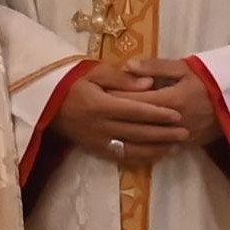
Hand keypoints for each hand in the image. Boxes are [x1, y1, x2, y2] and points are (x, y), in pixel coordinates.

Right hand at [48, 57, 221, 162]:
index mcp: (101, 105)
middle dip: (163, 133)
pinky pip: (120, 156)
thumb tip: (149, 83)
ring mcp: (97, 140)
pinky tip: (155, 156)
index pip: (136, 111)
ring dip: (155, 149)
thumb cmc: (71, 81)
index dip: (158, 114)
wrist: (44, 102)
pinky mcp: (94, 149)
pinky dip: (139, 157)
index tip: (178, 115)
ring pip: (132, 148)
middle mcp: (100, 126)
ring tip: (176, 147)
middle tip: (185, 132)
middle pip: (138, 132)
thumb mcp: (94, 71)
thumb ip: (122, 79)